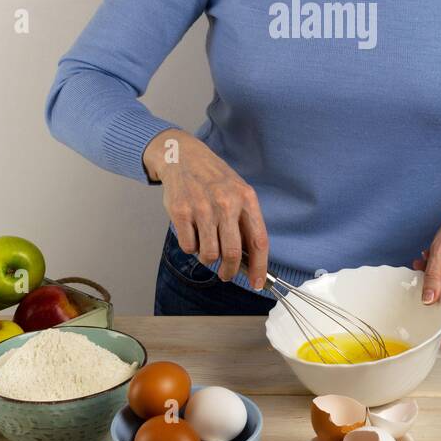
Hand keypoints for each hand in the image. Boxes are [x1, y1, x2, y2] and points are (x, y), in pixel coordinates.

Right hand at [143, 129, 269, 289]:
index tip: (257, 283)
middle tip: (226, 274)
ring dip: (207, 258)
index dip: (259, 267)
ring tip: (206, 247)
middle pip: (232, 253)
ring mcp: (202, 208)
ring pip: (209, 254)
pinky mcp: (181, 212)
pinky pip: (188, 246)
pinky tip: (192, 233)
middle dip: (229, 271)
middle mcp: (226, 203)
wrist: (184, 157)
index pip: (259, 241)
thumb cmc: (214, 179)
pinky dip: (191, 247)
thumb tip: (249, 260)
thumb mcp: (238, 192)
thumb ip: (245, 222)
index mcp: (246, 199)